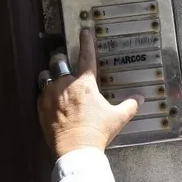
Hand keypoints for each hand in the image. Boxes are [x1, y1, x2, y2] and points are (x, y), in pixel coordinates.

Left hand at [38, 28, 141, 157]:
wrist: (76, 150)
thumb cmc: (96, 132)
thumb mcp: (117, 118)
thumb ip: (130, 105)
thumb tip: (140, 98)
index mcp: (85, 84)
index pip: (87, 56)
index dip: (87, 41)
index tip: (84, 31)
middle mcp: (65, 85)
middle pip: (58, 61)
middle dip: (62, 60)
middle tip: (66, 64)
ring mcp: (50, 95)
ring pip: (46, 75)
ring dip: (51, 77)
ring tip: (56, 83)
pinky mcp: (41, 107)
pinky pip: (40, 93)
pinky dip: (46, 94)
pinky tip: (52, 102)